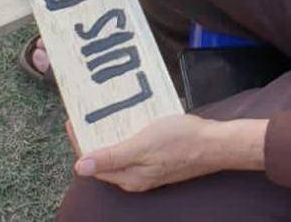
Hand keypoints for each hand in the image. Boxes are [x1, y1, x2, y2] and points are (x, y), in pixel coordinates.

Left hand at [72, 115, 267, 191]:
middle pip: (106, 158)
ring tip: (106, 112)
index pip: (93, 162)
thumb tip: (79, 167)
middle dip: (94, 137)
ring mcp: (150, 169)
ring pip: (121, 152)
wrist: (217, 143)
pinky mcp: (161, 159)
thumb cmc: (182, 141)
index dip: (81, 142)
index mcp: (129, 177)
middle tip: (88, 113)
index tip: (73, 120)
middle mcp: (136, 177)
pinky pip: (137, 148)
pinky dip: (129, 134)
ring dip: (112, 134)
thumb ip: (112, 157)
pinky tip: (132, 119)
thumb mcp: (143, 146)